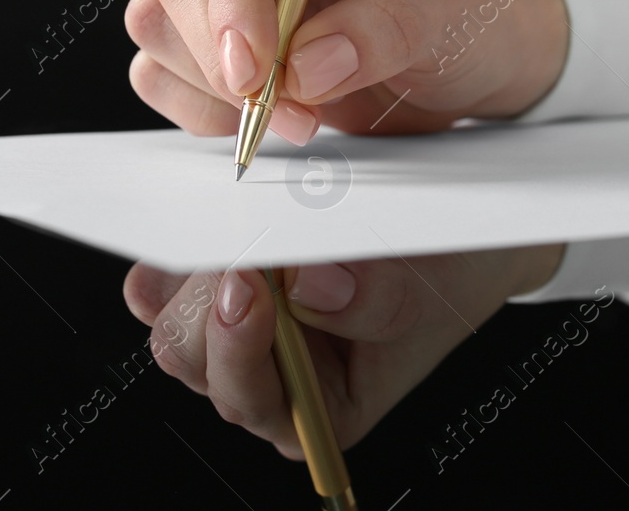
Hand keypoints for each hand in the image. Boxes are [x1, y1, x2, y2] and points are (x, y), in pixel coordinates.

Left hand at [122, 244, 564, 454]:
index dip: (238, 340)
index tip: (249, 280)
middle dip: (216, 289)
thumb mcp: (426, 292)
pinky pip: (167, 269)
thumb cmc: (448, 282)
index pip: (246, 393)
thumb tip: (311, 286)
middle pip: (190, 350)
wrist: (460, 246)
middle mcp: (263, 380)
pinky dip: (189, 238)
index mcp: (311, 412)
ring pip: (170, 308)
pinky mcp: (215, 285)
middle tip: (255, 233)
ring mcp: (233, 332)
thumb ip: (373, 298)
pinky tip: (224, 216)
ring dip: (201, 258)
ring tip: (252, 219)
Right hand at [125, 0, 568, 141]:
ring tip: (295, 112)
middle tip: (282, 107)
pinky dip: (199, 106)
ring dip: (211, 84)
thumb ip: (378, 34)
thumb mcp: (443, 17)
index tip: (254, 67)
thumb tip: (305, 65)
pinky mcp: (213, 28)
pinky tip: (260, 115)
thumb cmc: (464, 9)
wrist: (474, 51)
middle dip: (221, 53)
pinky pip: (160, 67)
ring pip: (160, 18)